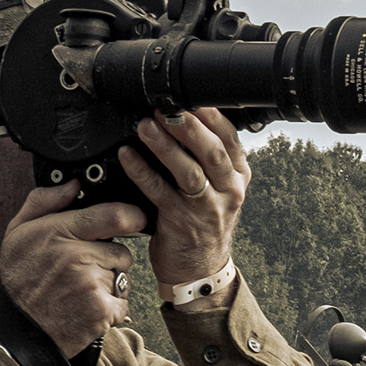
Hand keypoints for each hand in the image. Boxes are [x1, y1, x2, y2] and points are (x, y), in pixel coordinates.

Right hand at [0, 181, 143, 357]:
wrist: (14, 330)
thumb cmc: (17, 280)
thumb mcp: (18, 232)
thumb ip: (45, 202)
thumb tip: (74, 185)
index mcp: (57, 231)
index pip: (110, 215)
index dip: (130, 216)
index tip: (136, 218)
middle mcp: (76, 256)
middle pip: (121, 251)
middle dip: (109, 260)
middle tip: (82, 271)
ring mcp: (91, 284)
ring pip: (121, 278)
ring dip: (108, 285)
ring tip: (78, 292)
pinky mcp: (101, 310)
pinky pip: (122, 303)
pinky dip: (109, 308)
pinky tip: (84, 308)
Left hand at [120, 109, 250, 287]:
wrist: (199, 269)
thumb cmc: (203, 221)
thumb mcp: (218, 188)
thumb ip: (209, 157)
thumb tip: (182, 114)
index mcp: (238, 176)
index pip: (230, 139)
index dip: (211, 116)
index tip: (191, 96)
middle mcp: (228, 191)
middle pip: (213, 153)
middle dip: (190, 127)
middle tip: (167, 108)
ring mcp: (207, 209)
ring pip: (190, 173)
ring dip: (166, 147)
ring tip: (145, 126)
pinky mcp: (181, 223)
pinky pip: (160, 193)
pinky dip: (142, 172)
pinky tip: (127, 155)